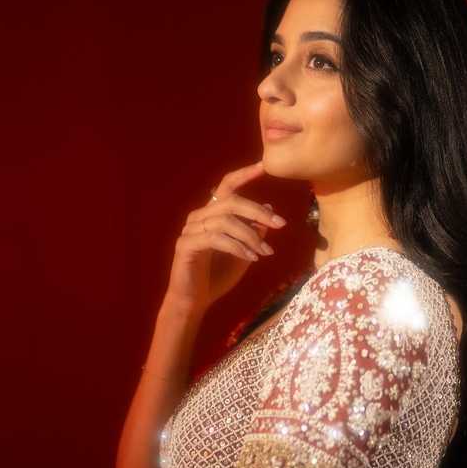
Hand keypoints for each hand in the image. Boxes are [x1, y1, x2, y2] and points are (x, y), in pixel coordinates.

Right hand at [164, 160, 286, 312]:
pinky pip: (216, 238)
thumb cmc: (217, 277)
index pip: (227, 187)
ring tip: (265, 252)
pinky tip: (251, 258)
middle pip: (231, 202)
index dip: (244, 174)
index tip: (264, 166)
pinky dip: (237, 247)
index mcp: (212, 214)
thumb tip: (268, 207)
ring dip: (251, 236)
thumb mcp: (244, 251)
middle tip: (281, 224)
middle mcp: (199, 217)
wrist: (195, 302)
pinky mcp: (186, 245)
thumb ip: (254, 231)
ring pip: (225, 220)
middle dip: (258, 211)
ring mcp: (190, 230)